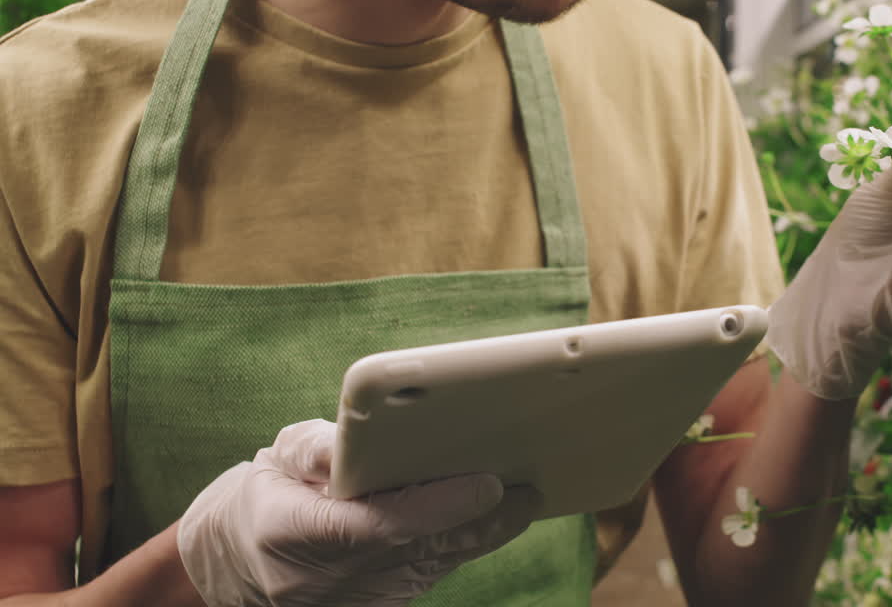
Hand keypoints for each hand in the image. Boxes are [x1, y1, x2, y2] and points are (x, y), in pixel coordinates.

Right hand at [177, 419, 536, 606]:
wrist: (232, 572)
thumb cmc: (261, 502)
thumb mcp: (276, 461)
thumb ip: (320, 447)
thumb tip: (362, 431)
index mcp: (302, 534)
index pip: (383, 525)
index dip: (440, 507)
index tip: (489, 484)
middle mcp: (336, 579)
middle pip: (427, 550)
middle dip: (483, 519)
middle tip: (530, 487)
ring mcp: (361, 601)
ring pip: (439, 565)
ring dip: (485, 532)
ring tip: (527, 494)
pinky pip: (434, 573)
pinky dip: (464, 543)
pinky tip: (495, 515)